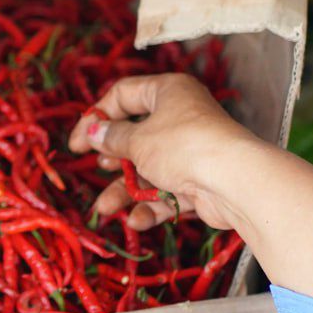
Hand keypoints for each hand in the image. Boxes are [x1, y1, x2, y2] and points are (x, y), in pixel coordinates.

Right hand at [70, 73, 312, 296]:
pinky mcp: (199, 182)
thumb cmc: (182, 146)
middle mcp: (180, 117)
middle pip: (136, 135)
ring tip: (106, 208)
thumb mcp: (136, 139)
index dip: (97, 117)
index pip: (123, 95)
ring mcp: (190, 151)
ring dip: (126, 189)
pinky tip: (137, 220)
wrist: (234, 182)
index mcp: (167, 92)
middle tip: (98, 166)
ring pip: (149, 169)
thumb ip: (110, 137)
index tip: (78, 142)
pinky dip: (151, 205)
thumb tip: (92, 132)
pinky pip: (167, 191)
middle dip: (114, 157)